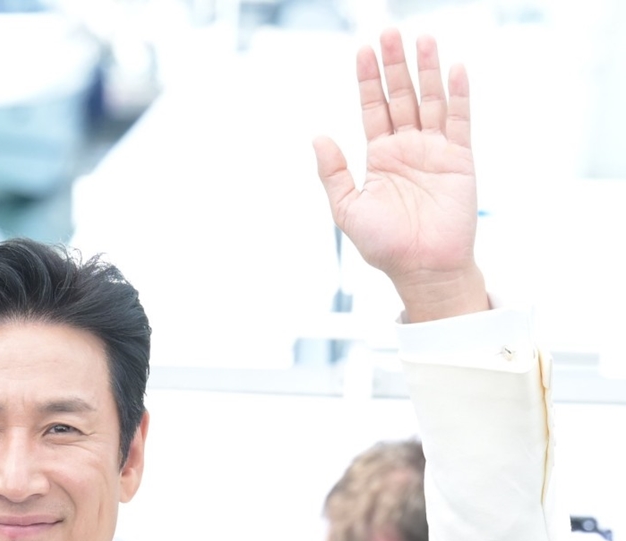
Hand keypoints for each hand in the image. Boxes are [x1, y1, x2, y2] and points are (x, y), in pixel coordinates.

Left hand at [313, 28, 487, 321]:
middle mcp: (407, 149)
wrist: (424, 270)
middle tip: (389, 33)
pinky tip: (454, 68)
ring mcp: (435, 151)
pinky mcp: (460, 159)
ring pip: (430, 100)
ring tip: (422, 39)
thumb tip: (317, 137)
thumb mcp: (348, 210)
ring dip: (426, 70)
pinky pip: (460, 120)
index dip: (368, 80)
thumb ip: (333, 174)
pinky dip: (458, 94)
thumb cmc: (386, 247)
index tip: (363, 50)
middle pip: (401, 96)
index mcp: (380, 158)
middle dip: (395, 66)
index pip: (373, 109)